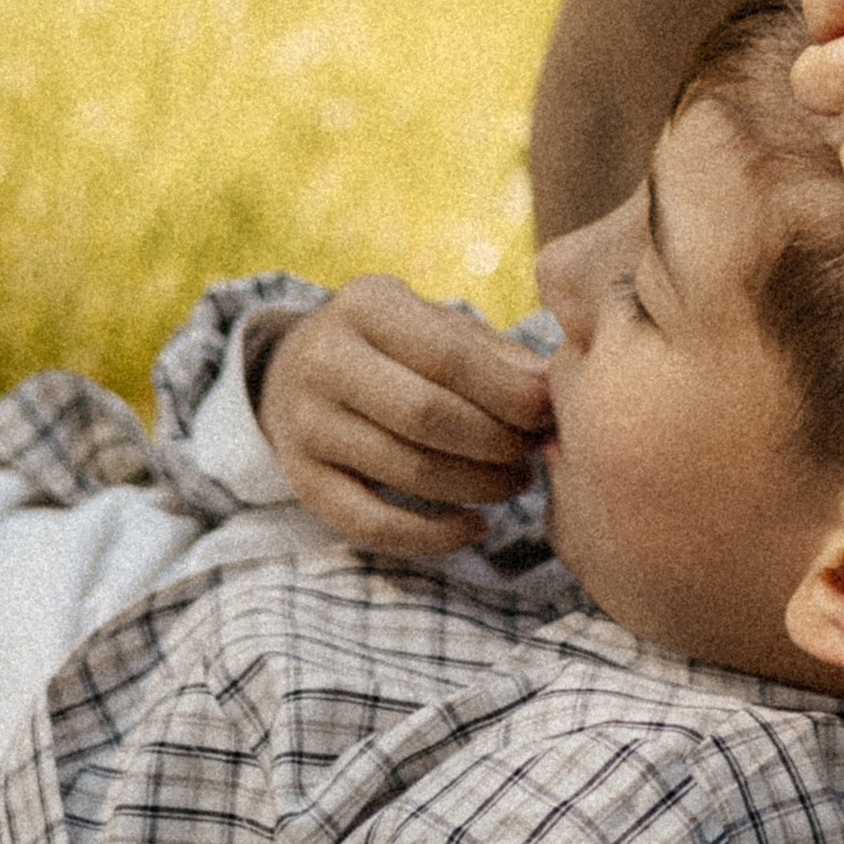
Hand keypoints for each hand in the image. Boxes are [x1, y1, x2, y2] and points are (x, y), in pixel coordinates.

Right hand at [256, 274, 550, 557]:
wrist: (294, 370)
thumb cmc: (393, 346)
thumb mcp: (434, 325)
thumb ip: (493, 354)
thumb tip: (549, 388)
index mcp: (365, 307)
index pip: (448, 357)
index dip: (509, 393)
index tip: (549, 414)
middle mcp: (325, 362)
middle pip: (427, 415)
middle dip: (496, 441)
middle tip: (534, 452)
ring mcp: (306, 425)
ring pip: (407, 471)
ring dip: (478, 486)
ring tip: (516, 481)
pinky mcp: (303, 480)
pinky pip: (372, 525)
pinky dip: (433, 536)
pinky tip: (475, 526)